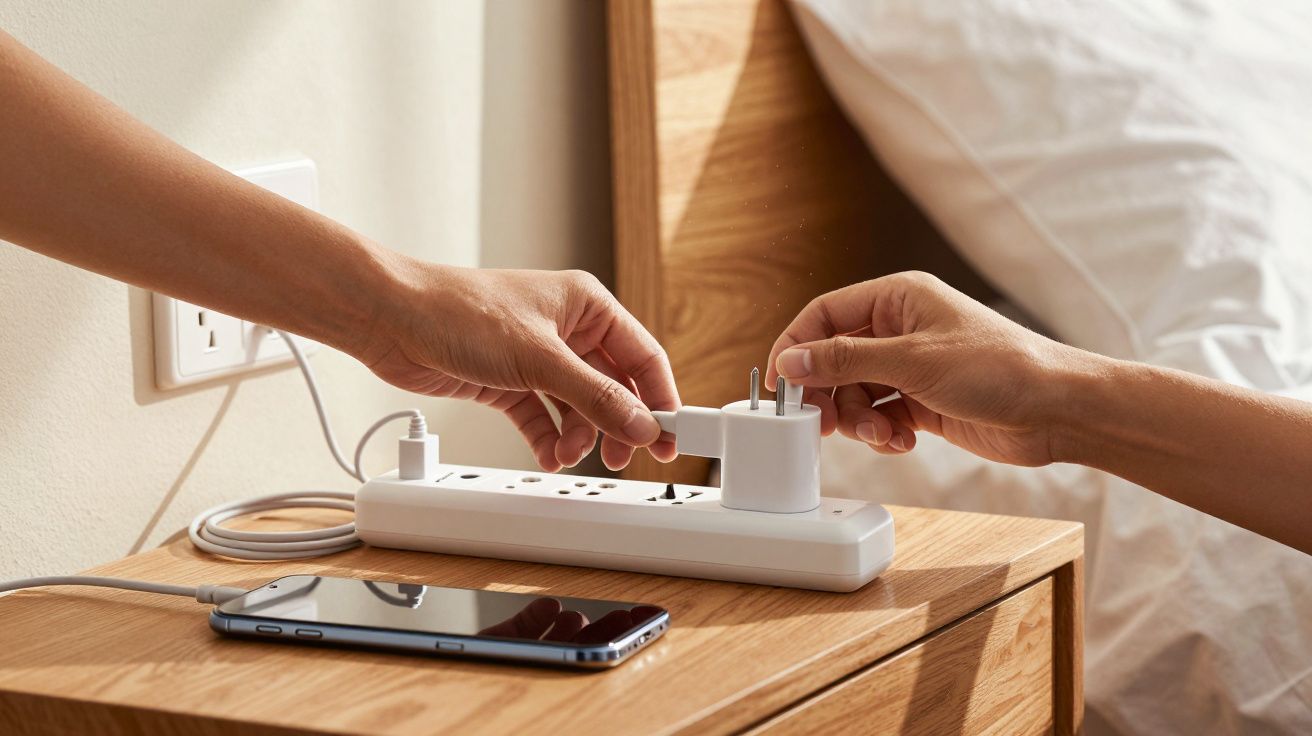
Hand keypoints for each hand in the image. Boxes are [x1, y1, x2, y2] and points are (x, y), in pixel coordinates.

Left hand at [358, 263, 677, 471]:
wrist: (392, 320)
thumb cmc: (459, 311)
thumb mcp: (539, 359)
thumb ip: (595, 396)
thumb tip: (641, 423)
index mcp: (586, 305)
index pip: (642, 356)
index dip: (660, 398)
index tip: (671, 436)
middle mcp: (567, 329)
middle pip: (612, 387)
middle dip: (618, 425)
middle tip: (626, 457)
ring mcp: (537, 357)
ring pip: (578, 408)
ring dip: (578, 436)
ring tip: (567, 454)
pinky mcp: (509, 382)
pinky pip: (544, 418)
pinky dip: (549, 439)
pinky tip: (548, 455)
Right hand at [766, 272, 1088, 466]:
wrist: (1056, 410)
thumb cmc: (999, 368)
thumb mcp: (912, 361)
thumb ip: (845, 360)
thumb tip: (792, 361)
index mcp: (898, 298)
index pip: (825, 315)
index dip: (797, 346)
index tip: (781, 385)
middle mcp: (901, 328)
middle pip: (835, 359)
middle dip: (829, 394)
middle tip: (824, 424)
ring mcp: (911, 366)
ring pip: (855, 392)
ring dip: (860, 420)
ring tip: (884, 435)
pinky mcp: (923, 400)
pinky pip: (880, 415)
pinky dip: (882, 432)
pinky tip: (903, 440)